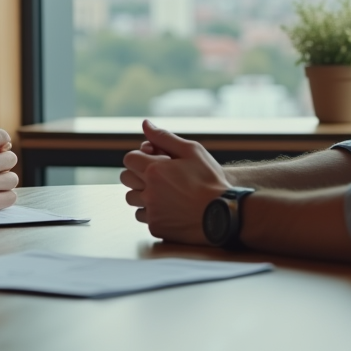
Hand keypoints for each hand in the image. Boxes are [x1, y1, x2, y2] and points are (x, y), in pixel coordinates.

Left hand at [120, 120, 230, 244]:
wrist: (224, 214)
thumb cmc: (210, 180)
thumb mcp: (192, 151)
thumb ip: (164, 137)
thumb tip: (145, 124)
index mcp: (154, 170)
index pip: (129, 159)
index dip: (140, 157)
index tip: (153, 160)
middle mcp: (148, 191)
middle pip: (126, 179)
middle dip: (137, 174)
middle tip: (156, 175)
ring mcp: (151, 211)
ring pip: (132, 200)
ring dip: (142, 194)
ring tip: (162, 192)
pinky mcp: (156, 227)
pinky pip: (144, 217)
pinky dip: (152, 211)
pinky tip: (169, 207)